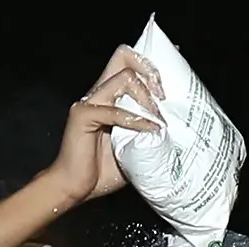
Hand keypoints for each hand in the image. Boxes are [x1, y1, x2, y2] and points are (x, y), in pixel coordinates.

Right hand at [43, 45, 164, 203]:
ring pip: (123, 78)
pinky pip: (116, 111)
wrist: (75, 188)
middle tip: (162, 95)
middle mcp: (98, 94)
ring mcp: (89, 103)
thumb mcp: (134, 147)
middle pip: (123, 57)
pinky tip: (151, 130)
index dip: (149, 68)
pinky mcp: (83, 116)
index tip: (165, 91)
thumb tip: (173, 131)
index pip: (128, 64)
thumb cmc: (101, 171)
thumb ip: (147, 133)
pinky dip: (138, 120)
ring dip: (146, 97)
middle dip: (149, 70)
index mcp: (109, 97)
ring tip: (158, 119)